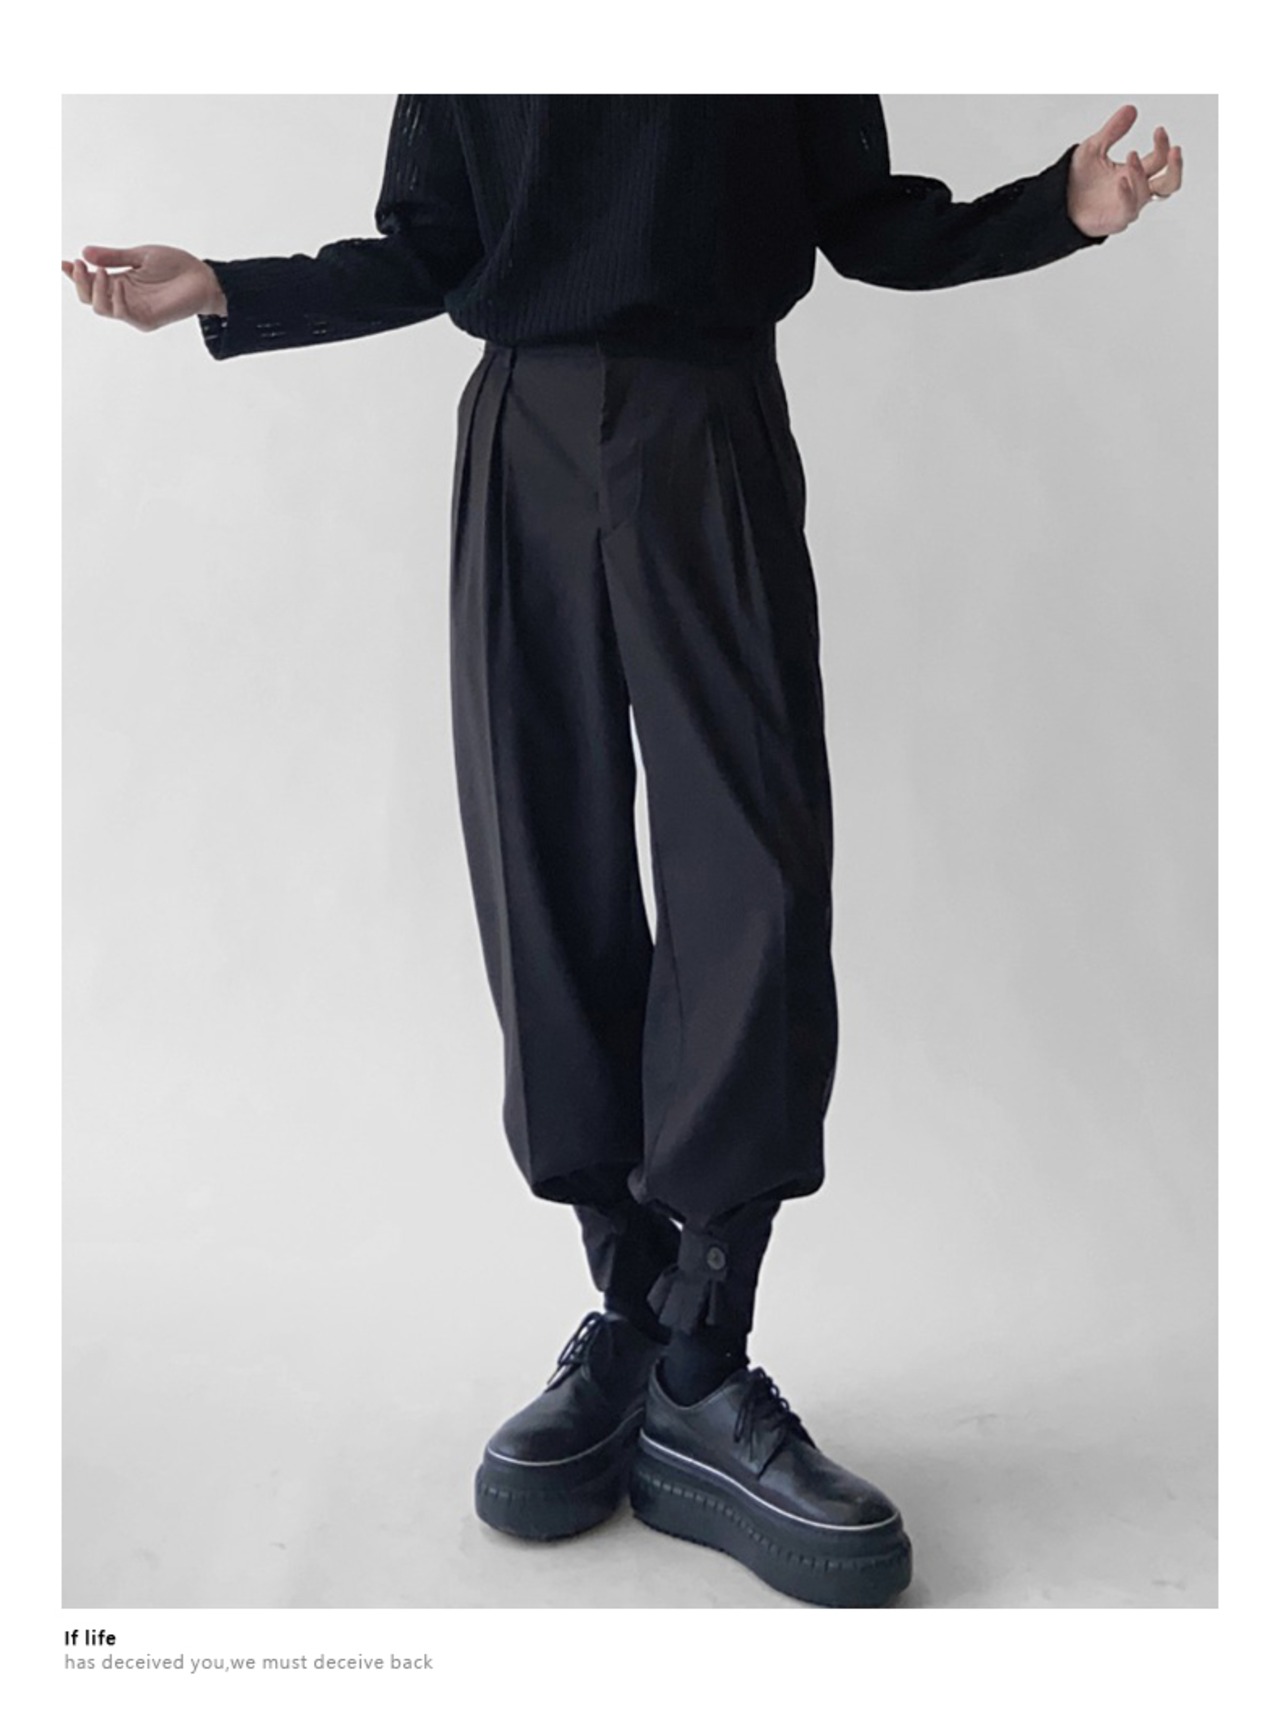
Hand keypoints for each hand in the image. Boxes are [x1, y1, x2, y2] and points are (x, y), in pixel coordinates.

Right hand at [61, 245, 226, 329]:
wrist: (202, 278)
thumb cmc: (175, 266)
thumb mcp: (140, 256)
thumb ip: (114, 256)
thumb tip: (85, 253)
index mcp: (119, 282)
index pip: (90, 282)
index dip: (74, 274)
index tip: (62, 263)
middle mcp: (123, 298)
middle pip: (89, 298)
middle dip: (80, 282)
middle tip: (80, 264)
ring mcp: (134, 311)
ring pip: (101, 308)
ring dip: (96, 290)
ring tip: (100, 271)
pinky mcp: (146, 320)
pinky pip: (122, 314)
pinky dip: (116, 300)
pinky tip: (118, 284)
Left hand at [1066, 105, 1183, 238]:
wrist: (1057, 202)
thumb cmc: (1077, 179)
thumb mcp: (1094, 147)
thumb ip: (1113, 130)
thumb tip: (1131, 109)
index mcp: (1134, 173)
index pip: (1159, 160)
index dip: (1163, 145)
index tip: (1158, 130)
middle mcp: (1135, 190)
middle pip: (1169, 184)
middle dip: (1175, 166)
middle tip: (1173, 149)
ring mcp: (1127, 206)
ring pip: (1147, 194)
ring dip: (1140, 174)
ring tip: (1131, 155)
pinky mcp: (1115, 220)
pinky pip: (1128, 211)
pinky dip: (1127, 195)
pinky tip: (1121, 181)